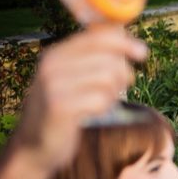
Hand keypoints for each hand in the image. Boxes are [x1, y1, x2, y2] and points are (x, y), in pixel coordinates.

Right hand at [11, 27, 146, 171]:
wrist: (35, 146)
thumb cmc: (64, 108)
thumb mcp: (73, 77)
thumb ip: (94, 56)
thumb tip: (122, 32)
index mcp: (56, 54)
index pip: (98, 37)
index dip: (124, 43)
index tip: (142, 53)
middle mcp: (52, 66)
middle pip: (109, 59)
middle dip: (122, 75)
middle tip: (117, 89)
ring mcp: (54, 86)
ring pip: (108, 78)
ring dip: (114, 93)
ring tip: (102, 102)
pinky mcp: (60, 107)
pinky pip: (100, 100)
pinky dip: (104, 107)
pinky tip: (94, 113)